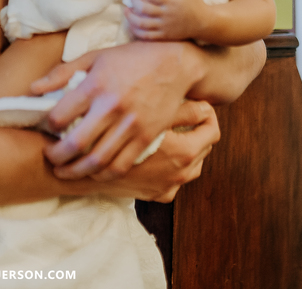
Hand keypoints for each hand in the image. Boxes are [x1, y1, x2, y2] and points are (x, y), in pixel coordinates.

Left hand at [30, 41, 199, 178]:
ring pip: (97, 161)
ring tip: (65, 171)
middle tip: (50, 159)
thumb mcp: (94, 57)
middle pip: (75, 145)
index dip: (47, 127)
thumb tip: (33, 89)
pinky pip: (121, 166)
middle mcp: (112, 107)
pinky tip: (94, 172)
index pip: (59, 116)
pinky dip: (103, 175)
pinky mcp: (147, 138)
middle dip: (56, 158)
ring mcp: (131, 125)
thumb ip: (62, 73)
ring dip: (76, 172)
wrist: (175, 64)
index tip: (46, 129)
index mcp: (95, 85)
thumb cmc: (131, 58)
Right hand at [93, 100, 218, 200]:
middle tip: (184, 116)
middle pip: (204, 148)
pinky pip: (173, 183)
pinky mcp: (154, 195)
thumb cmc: (118, 132)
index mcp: (184, 152)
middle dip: (197, 131)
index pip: (213, 131)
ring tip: (174, 135)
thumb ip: (185, 111)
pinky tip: (161, 157)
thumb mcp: (153, 114)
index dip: (208, 115)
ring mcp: (168, 186)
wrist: (88, 166)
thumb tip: (206, 107)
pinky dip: (172, 170)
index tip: (197, 106)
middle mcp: (181, 173)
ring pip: (191, 167)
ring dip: (187, 151)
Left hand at [125, 0, 211, 41]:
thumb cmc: (194, 3)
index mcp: (171, 1)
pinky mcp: (164, 36)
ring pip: (142, 24)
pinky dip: (136, 30)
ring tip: (126, 10)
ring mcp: (164, 27)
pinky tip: (132, 24)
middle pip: (144, 9)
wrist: (203, 23)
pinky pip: (147, 36)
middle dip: (133, 1)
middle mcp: (166, 15)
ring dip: (131, 17)